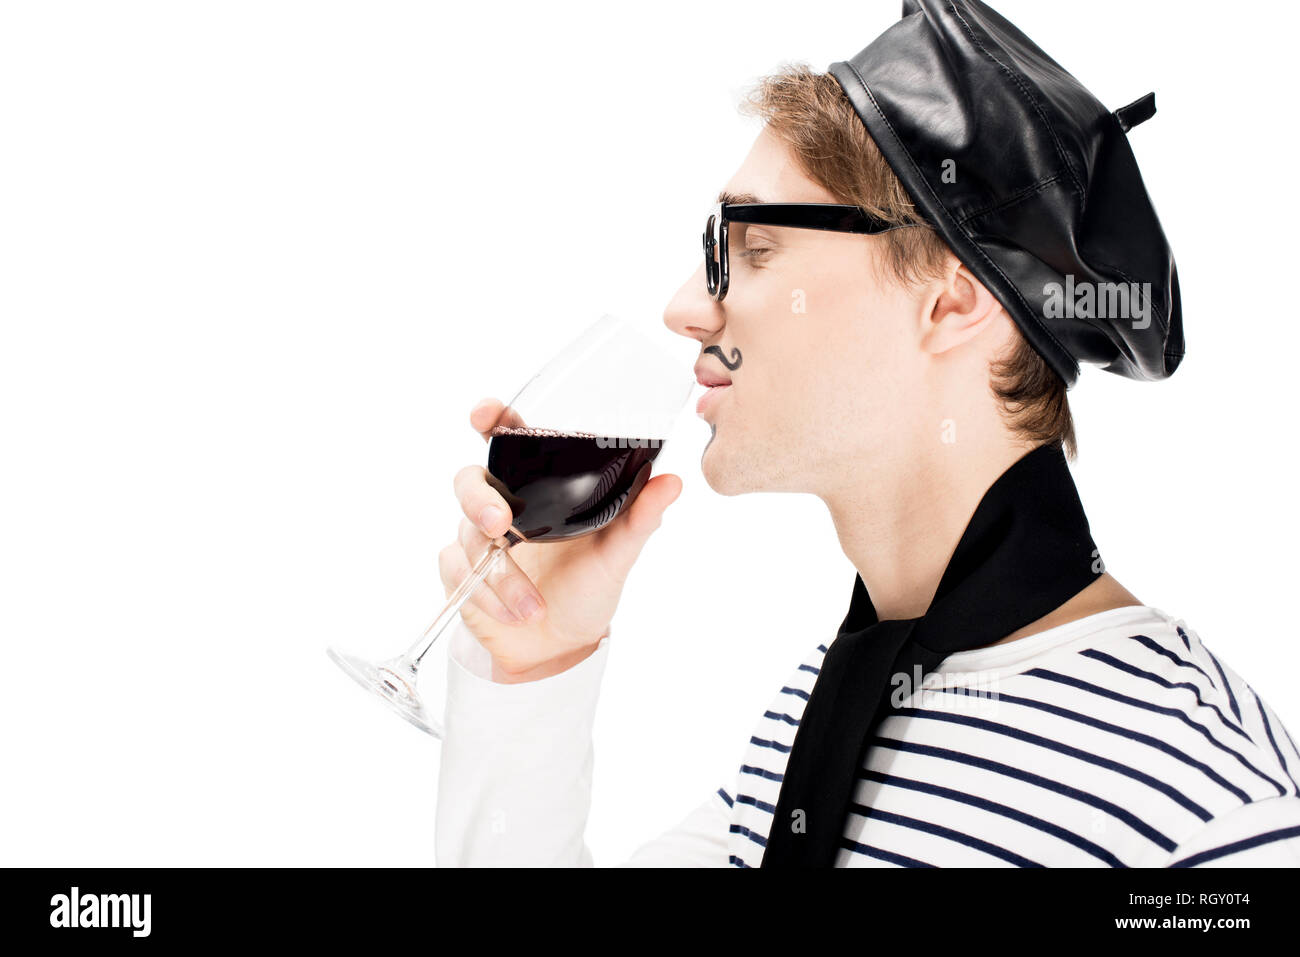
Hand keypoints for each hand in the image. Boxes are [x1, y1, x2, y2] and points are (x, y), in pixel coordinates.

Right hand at [438, 397, 681, 682]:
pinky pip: (458, 572)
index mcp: (539, 485)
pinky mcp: (461, 572)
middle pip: (469, 480)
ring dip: (500, 576)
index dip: (491, 418)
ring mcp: (478, 537)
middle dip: (479, 500)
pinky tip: (516, 613)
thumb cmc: (589, 588)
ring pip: (468, 535)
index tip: (486, 415)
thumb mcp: (618, 553)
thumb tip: (673, 481)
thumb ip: (640, 516)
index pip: (506, 438)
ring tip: (532, 606)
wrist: (562, 647)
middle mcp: (505, 503)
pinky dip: (487, 595)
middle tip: (503, 525)